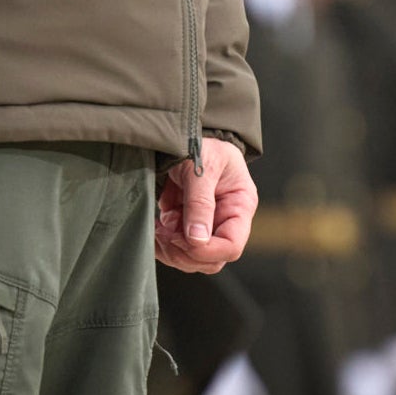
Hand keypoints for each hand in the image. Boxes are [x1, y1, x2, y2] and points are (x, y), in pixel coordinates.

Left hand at [155, 138, 255, 271]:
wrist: (186, 134)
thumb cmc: (202, 144)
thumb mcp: (202, 167)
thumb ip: (200, 202)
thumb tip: (197, 239)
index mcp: (240, 206)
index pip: (232, 246)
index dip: (206, 250)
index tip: (180, 236)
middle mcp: (226, 221)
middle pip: (211, 260)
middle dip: (184, 253)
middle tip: (164, 234)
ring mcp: (205, 226)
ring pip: (192, 260)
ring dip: (170, 251)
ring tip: (157, 230)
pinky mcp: (186, 226)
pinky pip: (176, 249)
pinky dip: (162, 244)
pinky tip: (155, 227)